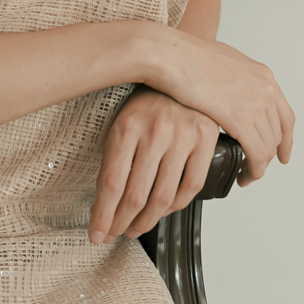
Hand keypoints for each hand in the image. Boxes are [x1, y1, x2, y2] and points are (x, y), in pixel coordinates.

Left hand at [87, 87, 220, 243]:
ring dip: (148, 221)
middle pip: (136, 194)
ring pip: (164, 196)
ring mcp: (183, 134)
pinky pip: (192, 185)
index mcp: (127, 125)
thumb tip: (102, 207)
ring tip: (136, 227)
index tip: (97, 233)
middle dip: (122, 222)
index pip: (112, 183)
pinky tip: (165, 209)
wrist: (178, 69)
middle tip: (115, 233)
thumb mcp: (120, 124)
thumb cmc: (145, 102)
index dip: (103, 215)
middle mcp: (155, 130)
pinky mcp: (206, 137)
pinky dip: (178, 204)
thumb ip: (113, 162)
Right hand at [142, 24, 294, 184]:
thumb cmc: (185, 56)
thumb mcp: (223, 61)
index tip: (280, 154)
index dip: (285, 140)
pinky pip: (256, 155)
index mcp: (262, 75)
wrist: (171, 54)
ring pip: (267, 148)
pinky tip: (242, 176)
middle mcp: (265, 88)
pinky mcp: (240, 119)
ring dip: (258, 166)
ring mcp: (255, 103)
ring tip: (244, 175)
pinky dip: (253, 171)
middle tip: (254, 167)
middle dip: (268, 155)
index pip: (285, 116)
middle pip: (277, 135)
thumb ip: (236, 78)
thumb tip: (231, 91)